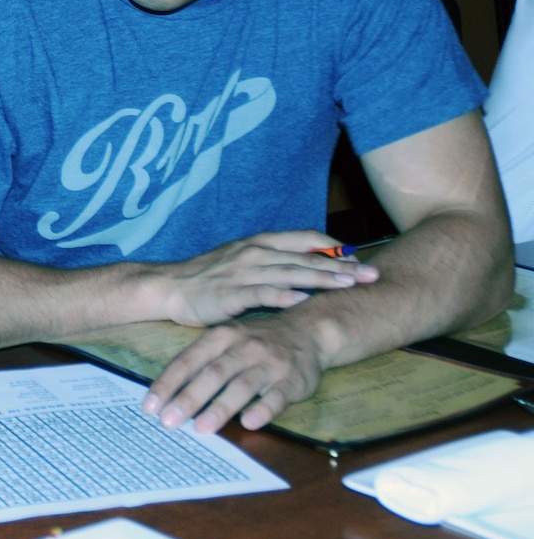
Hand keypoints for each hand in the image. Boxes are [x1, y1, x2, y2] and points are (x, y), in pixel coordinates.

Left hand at [141, 312, 328, 433]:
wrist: (309, 330)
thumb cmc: (256, 341)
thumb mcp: (226, 340)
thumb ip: (201, 363)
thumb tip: (167, 395)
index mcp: (221, 336)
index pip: (188, 361)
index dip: (168, 384)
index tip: (149, 407)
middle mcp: (244, 346)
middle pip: (212, 374)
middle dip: (188, 399)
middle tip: (168, 422)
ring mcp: (269, 362)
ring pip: (242, 385)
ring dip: (220, 408)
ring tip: (201, 428)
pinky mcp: (293, 379)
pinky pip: (277, 396)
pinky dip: (263, 409)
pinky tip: (249, 423)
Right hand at [153, 230, 376, 326]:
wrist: (168, 287)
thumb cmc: (207, 277)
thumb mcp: (241, 259)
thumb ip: (273, 260)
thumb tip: (308, 267)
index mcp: (260, 243)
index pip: (306, 238)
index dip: (336, 248)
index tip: (360, 258)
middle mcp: (255, 253)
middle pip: (306, 257)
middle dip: (342, 266)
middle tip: (371, 274)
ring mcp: (242, 272)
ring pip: (290, 273)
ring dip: (322, 279)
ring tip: (349, 285)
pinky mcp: (230, 294)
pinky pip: (261, 293)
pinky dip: (283, 296)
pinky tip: (303, 300)